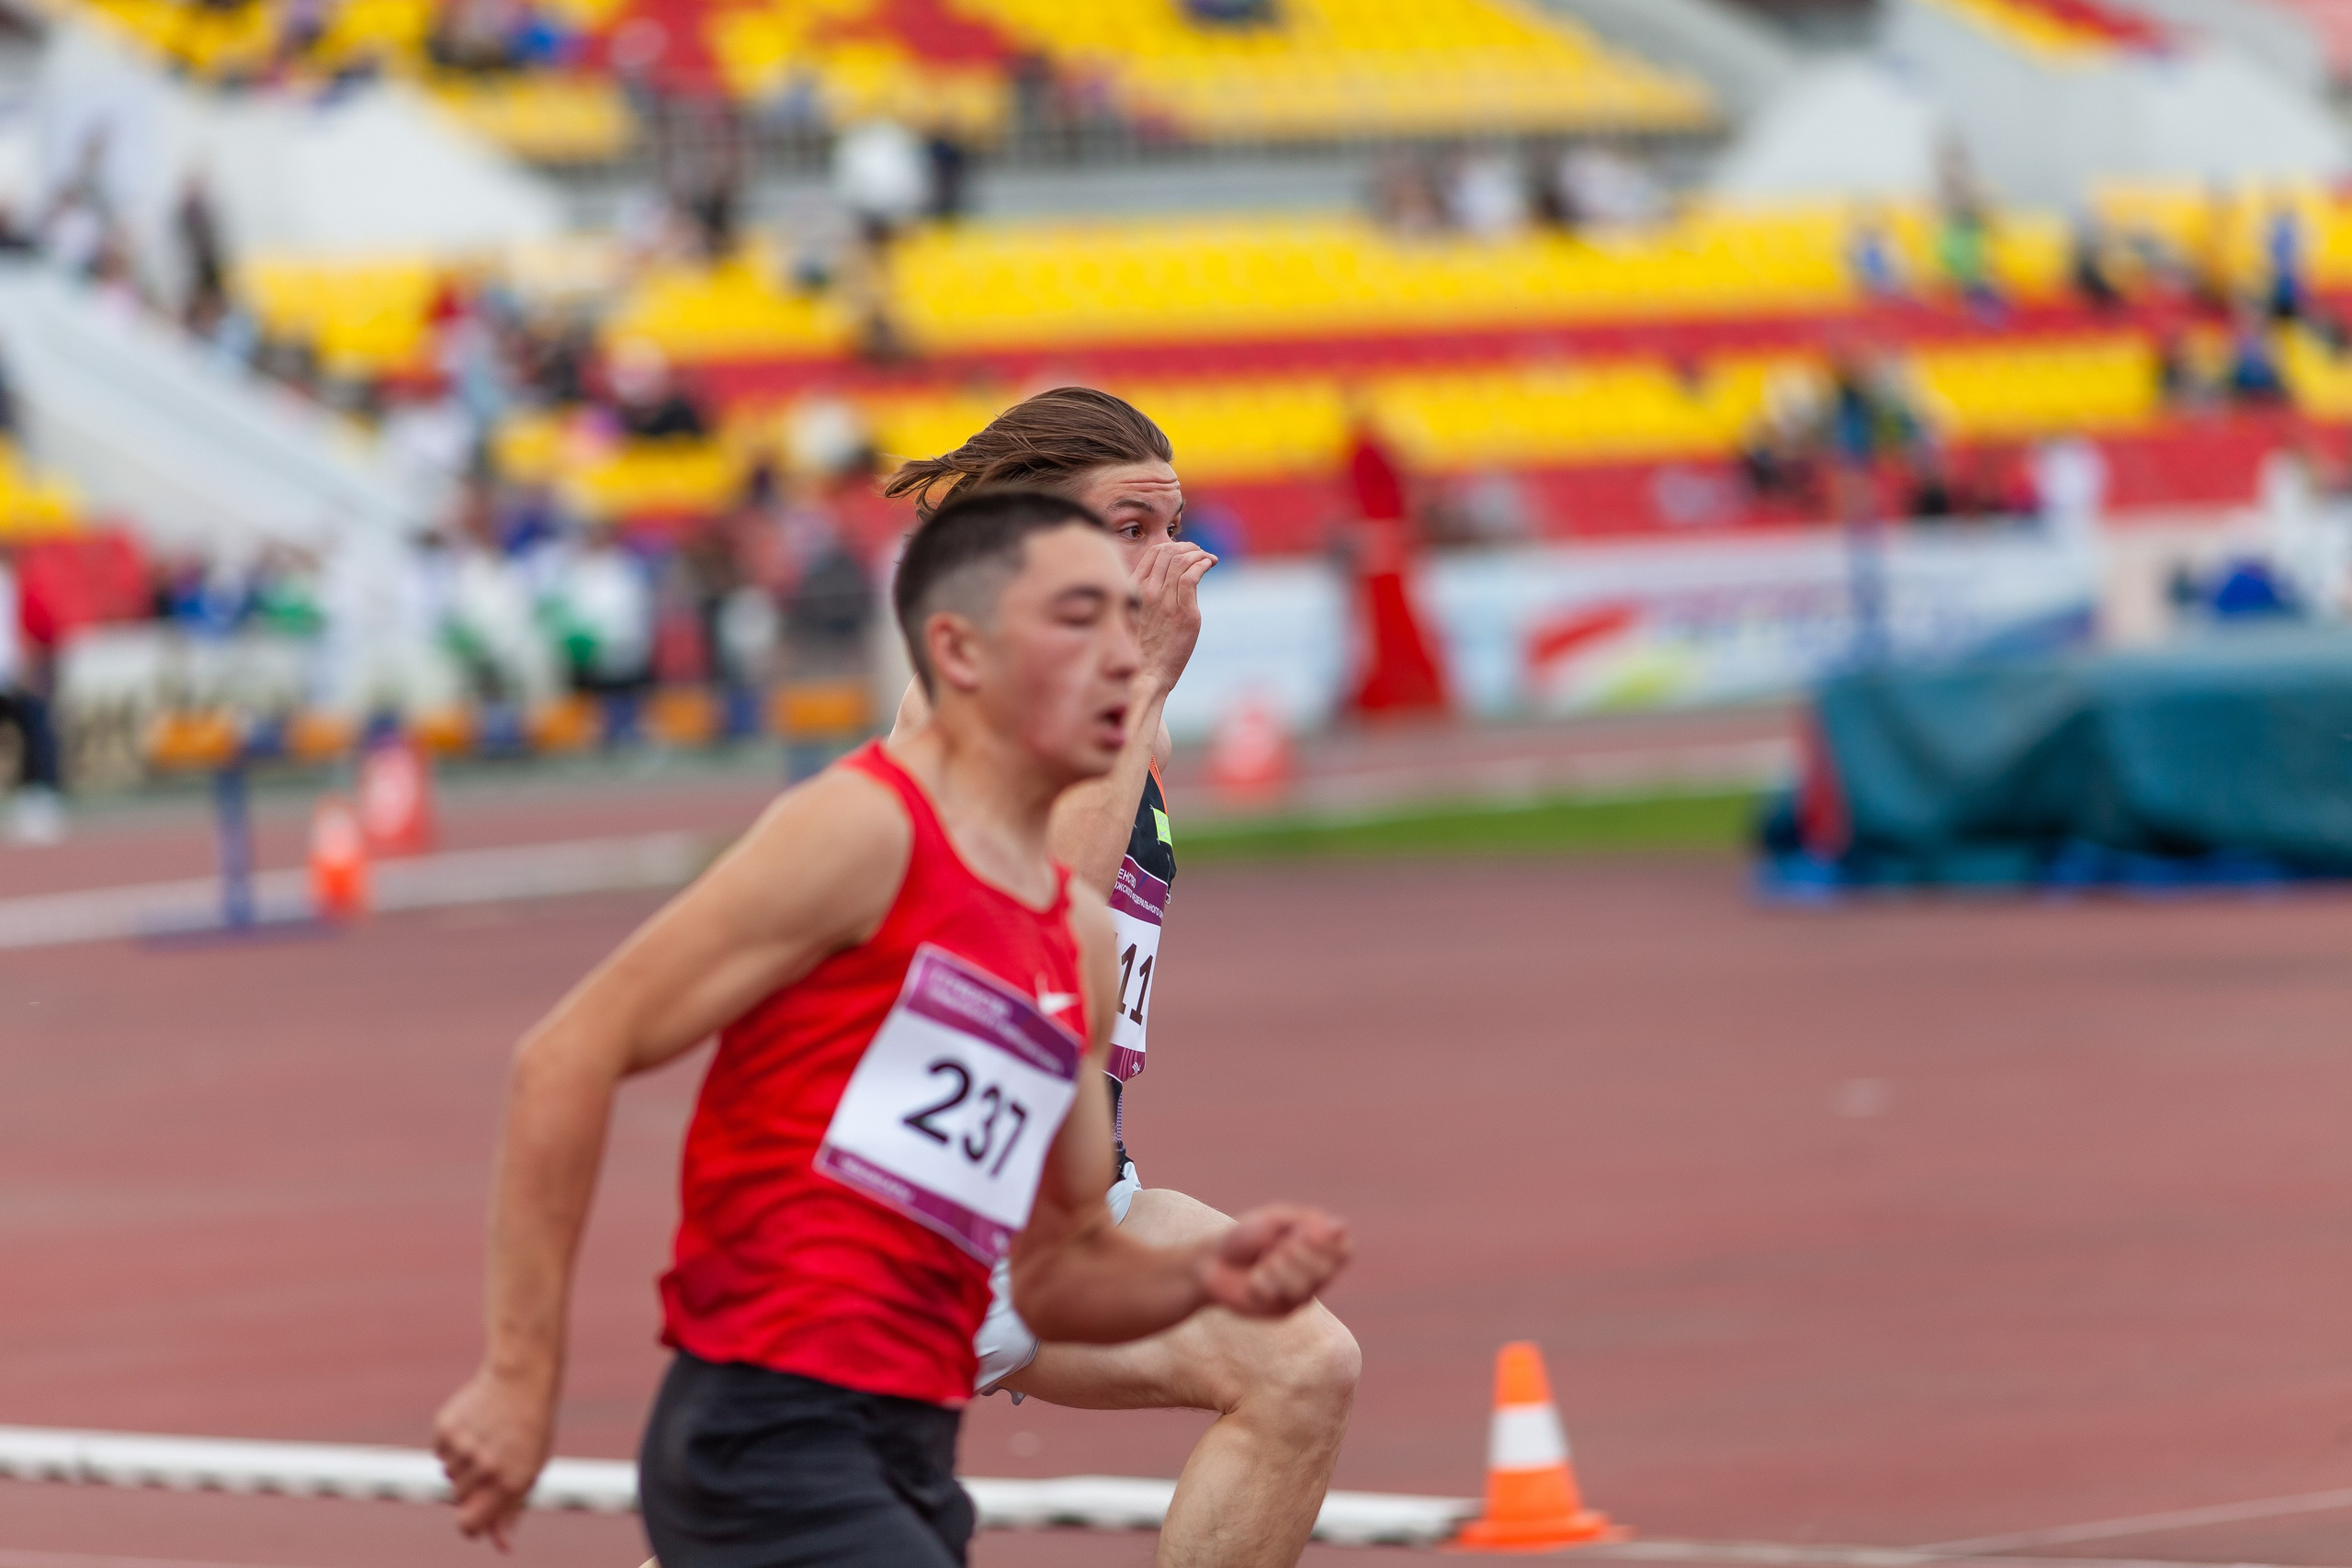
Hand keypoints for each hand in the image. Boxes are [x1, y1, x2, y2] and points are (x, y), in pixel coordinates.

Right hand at [433, 1364, 554, 1548]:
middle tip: (493, 1460)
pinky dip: (452, 1444)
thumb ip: (514, 1510)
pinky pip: (440, 1452)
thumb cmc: (531, 1429)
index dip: (471, 1526)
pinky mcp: (445, 1429)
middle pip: (459, 1500)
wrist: (522, 1378)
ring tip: (487, 1439)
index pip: (471, 1526)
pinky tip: (474, 1424)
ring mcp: (463, 1448)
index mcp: (511, 1483)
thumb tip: (502, 1546)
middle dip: (472, 1488)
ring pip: (449, 1475)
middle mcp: (486, 1468)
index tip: (474, 1520)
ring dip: (463, 1464)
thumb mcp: (531, 1470)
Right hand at [1131, 541, 1215, 696]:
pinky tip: (1209, 566)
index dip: (1173, 546)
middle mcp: (1148, 591)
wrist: (1147, 673)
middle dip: (1189, 547)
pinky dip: (1203, 565)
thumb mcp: (1138, 613)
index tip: (1186, 551)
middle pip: (1169, 552)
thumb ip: (1149, 594)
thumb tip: (1167, 578)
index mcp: (1134, 589)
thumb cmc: (1143, 646)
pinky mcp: (1184, 613)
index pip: (1154, 553)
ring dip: (1200, 554)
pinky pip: (1192, 577)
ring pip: (1182, 561)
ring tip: (1209, 559)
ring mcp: (1165, 601)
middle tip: (1201, 553)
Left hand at [1196, 1205, 1351, 1317]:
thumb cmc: (1243, 1237)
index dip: (1331, 1244)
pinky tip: (1252, 1282)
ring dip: (1278, 1270)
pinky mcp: (1282, 1312)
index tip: (1306, 1232)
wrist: (1210, 1262)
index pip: (1345, 1251)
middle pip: (1328, 1269)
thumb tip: (1341, 1227)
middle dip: (1298, 1254)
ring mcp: (1299, 1295)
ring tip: (1261, 1264)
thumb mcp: (1273, 1219)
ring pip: (1304, 1287)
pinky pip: (1280, 1299)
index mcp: (1316, 1249)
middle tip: (1275, 1247)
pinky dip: (1262, 1284)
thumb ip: (1306, 1220)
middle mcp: (1314, 1274)